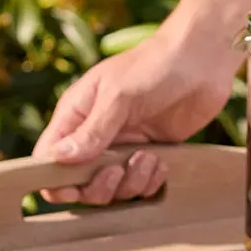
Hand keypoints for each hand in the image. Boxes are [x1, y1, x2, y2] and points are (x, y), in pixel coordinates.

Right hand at [33, 16, 242, 203]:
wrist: (200, 60)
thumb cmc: (154, 67)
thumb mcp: (118, 97)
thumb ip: (91, 131)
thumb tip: (58, 159)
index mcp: (76, 115)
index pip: (49, 158)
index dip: (55, 181)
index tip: (75, 186)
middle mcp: (96, 136)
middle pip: (82, 184)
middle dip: (100, 187)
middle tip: (119, 170)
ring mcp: (125, 148)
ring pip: (115, 190)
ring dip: (132, 182)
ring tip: (149, 157)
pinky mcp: (151, 155)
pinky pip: (143, 186)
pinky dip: (151, 182)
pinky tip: (163, 163)